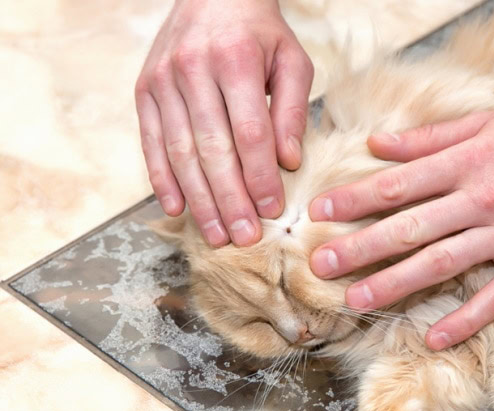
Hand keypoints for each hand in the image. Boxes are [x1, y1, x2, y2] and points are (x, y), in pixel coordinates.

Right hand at [136, 0, 313, 246]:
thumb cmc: (260, 33)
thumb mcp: (291, 60)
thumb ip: (293, 110)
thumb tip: (289, 162)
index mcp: (234, 61)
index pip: (249, 134)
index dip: (260, 177)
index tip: (273, 211)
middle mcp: (192, 70)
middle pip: (212, 150)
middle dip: (230, 200)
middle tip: (245, 237)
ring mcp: (162, 80)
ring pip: (180, 152)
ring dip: (199, 200)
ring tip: (216, 235)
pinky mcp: (144, 89)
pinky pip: (151, 142)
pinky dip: (162, 179)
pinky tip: (177, 209)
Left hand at [308, 107, 493, 348]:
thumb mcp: (491, 122)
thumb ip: (432, 137)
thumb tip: (378, 144)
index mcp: (471, 160)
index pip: (399, 183)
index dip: (355, 198)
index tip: (319, 212)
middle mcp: (486, 198)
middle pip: (411, 227)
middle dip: (360, 247)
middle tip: (320, 266)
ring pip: (444, 264)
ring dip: (396, 284)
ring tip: (357, 300)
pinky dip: (466, 319)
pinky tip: (434, 337)